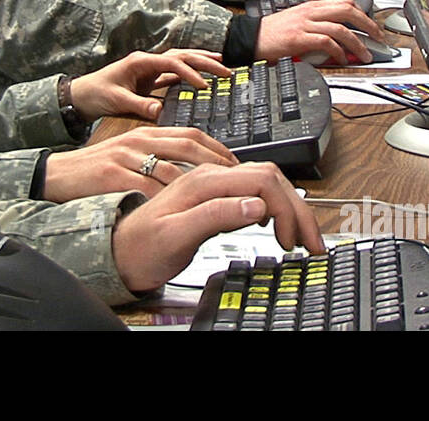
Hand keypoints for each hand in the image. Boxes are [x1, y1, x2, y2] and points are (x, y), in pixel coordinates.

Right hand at [42, 127, 238, 202]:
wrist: (57, 174)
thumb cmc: (96, 170)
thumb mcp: (130, 155)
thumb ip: (158, 157)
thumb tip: (191, 169)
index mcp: (146, 134)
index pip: (191, 134)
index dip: (218, 148)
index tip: (238, 164)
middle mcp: (139, 140)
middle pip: (188, 145)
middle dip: (218, 161)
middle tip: (239, 179)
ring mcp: (126, 156)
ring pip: (172, 166)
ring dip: (199, 184)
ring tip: (219, 198)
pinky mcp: (113, 174)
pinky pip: (147, 187)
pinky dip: (169, 199)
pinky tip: (185, 210)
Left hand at [69, 48, 230, 120]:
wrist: (80, 96)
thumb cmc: (94, 94)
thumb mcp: (116, 101)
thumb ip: (139, 105)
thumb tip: (160, 110)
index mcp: (139, 62)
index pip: (172, 63)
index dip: (190, 73)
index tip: (204, 86)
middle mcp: (147, 62)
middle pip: (181, 57)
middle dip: (204, 62)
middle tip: (226, 70)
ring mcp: (149, 69)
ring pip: (180, 62)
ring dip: (200, 63)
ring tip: (222, 65)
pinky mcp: (149, 79)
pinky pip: (174, 74)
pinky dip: (189, 75)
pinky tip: (202, 79)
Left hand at [111, 163, 322, 292]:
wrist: (117, 251)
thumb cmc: (140, 248)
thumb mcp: (175, 236)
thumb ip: (215, 217)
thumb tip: (256, 206)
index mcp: (205, 182)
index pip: (262, 182)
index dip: (287, 210)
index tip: (293, 240)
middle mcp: (210, 177)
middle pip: (270, 179)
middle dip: (297, 210)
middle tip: (311, 243)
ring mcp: (212, 184)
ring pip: (265, 183)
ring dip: (289, 208)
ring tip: (299, 238)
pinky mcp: (212, 195)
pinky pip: (253, 190)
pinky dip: (274, 207)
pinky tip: (274, 225)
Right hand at [254, 0, 384, 64]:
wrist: (251, 37)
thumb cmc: (271, 32)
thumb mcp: (297, 21)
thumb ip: (317, 24)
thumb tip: (337, 37)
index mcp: (311, 6)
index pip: (343, 2)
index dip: (362, 12)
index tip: (371, 25)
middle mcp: (310, 11)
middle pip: (347, 10)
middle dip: (368, 23)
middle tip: (378, 36)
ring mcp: (305, 24)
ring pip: (340, 27)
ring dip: (358, 42)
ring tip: (365, 54)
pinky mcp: (299, 38)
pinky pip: (326, 42)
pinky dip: (338, 51)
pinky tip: (342, 59)